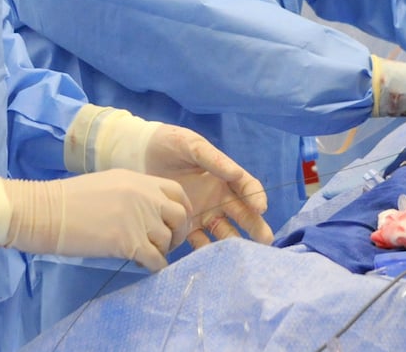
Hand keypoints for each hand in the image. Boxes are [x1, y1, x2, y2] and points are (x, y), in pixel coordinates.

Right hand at [3, 170, 190, 271]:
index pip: (177, 193)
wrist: (46, 211)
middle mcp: (146, 197)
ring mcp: (139, 218)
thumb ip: (133, 193)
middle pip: (180, 216)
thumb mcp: (110, 183)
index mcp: (141, 181)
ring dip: (163, 250)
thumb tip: (145, 210)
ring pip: (167, 239)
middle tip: (168, 243)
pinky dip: (155, 266)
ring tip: (151, 255)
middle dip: (178, 232)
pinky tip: (147, 268)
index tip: (178, 222)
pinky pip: (154, 258)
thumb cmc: (69, 199)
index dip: (183, 209)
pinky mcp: (128, 241)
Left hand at [144, 124, 273, 247]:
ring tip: (241, 257)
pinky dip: (204, 251)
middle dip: (255, 227)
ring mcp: (203, 213)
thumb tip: (236, 173)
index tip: (261, 208)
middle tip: (266, 241)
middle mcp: (218, 197)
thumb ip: (213, 160)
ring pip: (224, 231)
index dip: (256, 197)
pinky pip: (199, 241)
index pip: (247, 188)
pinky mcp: (185, 226)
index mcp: (223, 176)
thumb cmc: (169, 144)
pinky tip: (209, 260)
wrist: (138, 154)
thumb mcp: (192, 146)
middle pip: (242, 213)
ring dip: (233, 243)